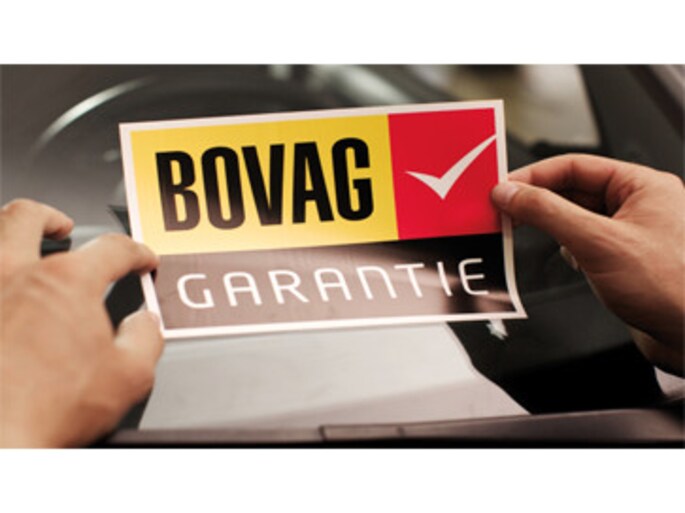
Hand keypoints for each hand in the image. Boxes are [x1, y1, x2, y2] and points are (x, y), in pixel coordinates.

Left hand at [0, 199, 162, 446]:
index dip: (135, 252)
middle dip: (52, 217)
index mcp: (65, 282)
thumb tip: (146, 323)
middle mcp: (13, 275)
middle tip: (64, 226)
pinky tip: (0, 294)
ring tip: (19, 241)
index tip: (141, 260)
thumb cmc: (45, 410)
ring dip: (8, 232)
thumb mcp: (129, 377)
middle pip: (28, 217)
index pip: (112, 249)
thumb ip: (147, 337)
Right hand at [491, 154, 684, 375]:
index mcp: (642, 186)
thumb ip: (548, 213)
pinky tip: (560, 256)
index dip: (535, 176)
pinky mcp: (623, 261)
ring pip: (576, 217)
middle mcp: (638, 206)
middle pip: (573, 190)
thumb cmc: (672, 287)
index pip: (575, 166)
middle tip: (504, 210)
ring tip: (522, 230)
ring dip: (549, 224)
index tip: (504, 189)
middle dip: (538, 201)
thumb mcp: (597, 242)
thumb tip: (512, 194)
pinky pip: (583, 242)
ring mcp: (630, 234)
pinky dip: (564, 246)